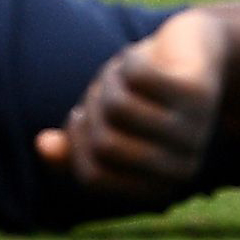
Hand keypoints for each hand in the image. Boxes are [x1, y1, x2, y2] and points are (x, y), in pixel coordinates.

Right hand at [38, 4, 226, 209]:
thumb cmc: (144, 94)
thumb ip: (73, 143)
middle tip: (105, 89)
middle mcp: (182, 168)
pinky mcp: (198, 93)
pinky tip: (143, 58)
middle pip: (104, 145)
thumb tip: (42, 145)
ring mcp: (194, 131)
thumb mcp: (105, 120)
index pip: (92, 177)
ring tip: (124, 73)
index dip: (76, 142)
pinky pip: (138, 76)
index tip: (84, 115)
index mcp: (159, 188)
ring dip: (110, 82)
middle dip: (91, 109)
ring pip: (118, 108)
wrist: (195, 51)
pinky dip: (129, 63)